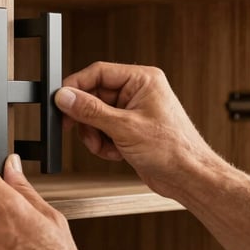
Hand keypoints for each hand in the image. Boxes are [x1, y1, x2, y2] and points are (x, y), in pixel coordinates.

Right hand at [55, 62, 226, 198]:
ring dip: (94, 134)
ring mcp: (134, 111)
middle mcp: (138, 92)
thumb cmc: (173, 149)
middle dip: (86, 118)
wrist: (188, 177)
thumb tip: (65, 97)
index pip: (98, 72)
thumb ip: (90, 110)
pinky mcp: (131, 129)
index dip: (76, 87)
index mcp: (142, 79)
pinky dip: (104, 143)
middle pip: (94, 95)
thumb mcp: (124, 127)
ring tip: (104, 146)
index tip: (61, 101)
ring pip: (96, 116)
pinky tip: (115, 153)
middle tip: (74, 128)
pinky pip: (104, 130)